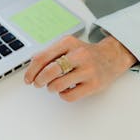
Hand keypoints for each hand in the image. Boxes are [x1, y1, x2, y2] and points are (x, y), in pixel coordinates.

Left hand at [23, 35, 137, 101]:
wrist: (112, 56)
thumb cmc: (84, 53)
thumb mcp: (67, 46)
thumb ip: (49, 53)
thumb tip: (31, 65)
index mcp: (68, 42)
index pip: (41, 58)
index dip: (31, 71)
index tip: (28, 79)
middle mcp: (79, 54)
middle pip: (49, 72)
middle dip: (39, 81)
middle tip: (38, 84)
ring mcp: (88, 70)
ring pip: (57, 85)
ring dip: (51, 88)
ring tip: (53, 86)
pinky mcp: (94, 84)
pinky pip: (69, 96)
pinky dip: (63, 95)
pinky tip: (66, 90)